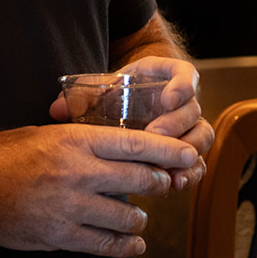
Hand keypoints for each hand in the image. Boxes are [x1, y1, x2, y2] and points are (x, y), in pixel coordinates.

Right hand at [0, 123, 198, 257]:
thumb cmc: (3, 156)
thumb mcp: (44, 134)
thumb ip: (81, 141)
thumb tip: (121, 148)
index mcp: (73, 140)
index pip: (135, 143)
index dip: (168, 150)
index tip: (188, 154)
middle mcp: (77, 172)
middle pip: (141, 180)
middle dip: (160, 184)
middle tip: (164, 185)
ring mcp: (71, 206)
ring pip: (129, 217)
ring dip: (140, 219)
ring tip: (138, 218)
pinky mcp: (62, 235)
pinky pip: (107, 245)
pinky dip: (126, 246)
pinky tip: (132, 244)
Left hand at [49, 58, 212, 191]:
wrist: (129, 101)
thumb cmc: (116, 92)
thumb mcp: (102, 88)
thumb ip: (82, 96)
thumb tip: (56, 109)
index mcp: (166, 77)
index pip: (185, 74)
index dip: (182, 85)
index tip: (168, 97)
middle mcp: (182, 101)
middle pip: (193, 110)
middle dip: (176, 124)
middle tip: (155, 135)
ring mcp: (188, 125)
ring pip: (201, 137)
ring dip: (187, 152)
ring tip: (170, 168)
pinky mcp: (186, 149)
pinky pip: (197, 160)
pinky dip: (190, 172)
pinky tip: (176, 182)